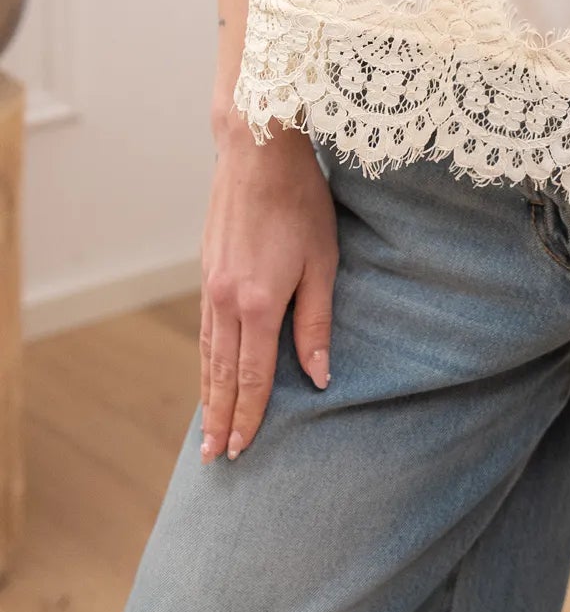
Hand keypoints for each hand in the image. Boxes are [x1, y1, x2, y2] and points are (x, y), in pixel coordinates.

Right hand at [199, 107, 337, 463]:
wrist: (257, 152)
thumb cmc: (301, 202)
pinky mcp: (207, 270)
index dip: (249, 416)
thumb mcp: (323, 261)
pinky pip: (204, 329)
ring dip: (208, 394)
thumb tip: (317, 376)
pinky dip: (205, 359)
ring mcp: (211, 285)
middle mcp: (227, 301)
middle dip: (219, 418)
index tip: (243, 449)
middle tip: (213, 459)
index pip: (252, 377)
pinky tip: (209, 370)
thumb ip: (317, 322)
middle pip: (222, 374)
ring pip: (207, 354)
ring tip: (206, 428)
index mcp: (259, 304)